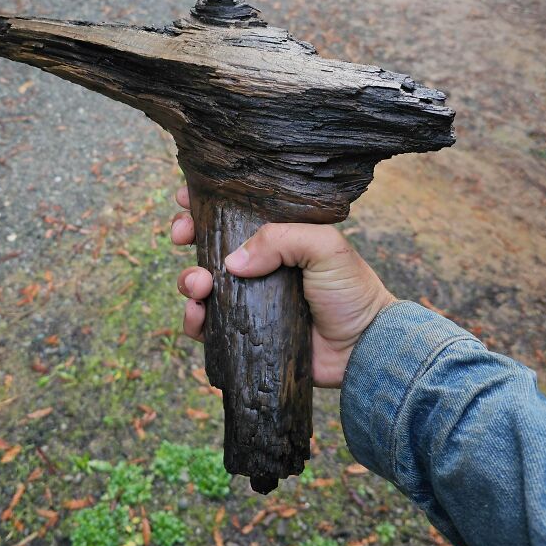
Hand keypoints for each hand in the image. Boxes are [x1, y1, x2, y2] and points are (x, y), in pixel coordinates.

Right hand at [171, 186, 395, 387]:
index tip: (184, 199)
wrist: (363, 346)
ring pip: (199, 284)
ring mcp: (246, 300)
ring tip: (199, 283)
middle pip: (206, 245)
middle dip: (186, 235)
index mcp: (274, 239)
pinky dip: (193, 320)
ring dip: (187, 279)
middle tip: (182, 234)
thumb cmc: (350, 289)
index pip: (232, 215)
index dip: (204, 205)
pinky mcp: (242, 335)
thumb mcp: (323, 245)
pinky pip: (205, 327)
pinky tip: (197, 314)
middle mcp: (256, 266)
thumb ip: (279, 240)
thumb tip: (231, 262)